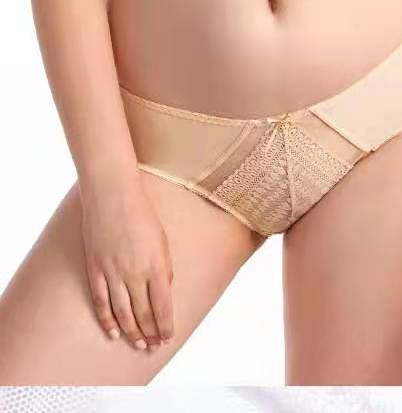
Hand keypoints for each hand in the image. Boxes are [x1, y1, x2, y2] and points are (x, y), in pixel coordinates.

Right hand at [81, 176, 174, 350]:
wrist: (112, 194)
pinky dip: (107, 320)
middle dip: (150, 333)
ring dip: (131, 332)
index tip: (167, 337)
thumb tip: (164, 290)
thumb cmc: (141, 213)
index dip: (165, 325)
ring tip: (138, 344)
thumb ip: (164, 267)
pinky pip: (101, 302)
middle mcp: (134, 272)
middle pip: (143, 313)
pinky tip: (113, 332)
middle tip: (153, 346)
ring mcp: (112, 272)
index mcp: (155, 264)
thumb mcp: (162, 239)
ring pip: (123, 312)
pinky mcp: (95, 269)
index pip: (162, 306)